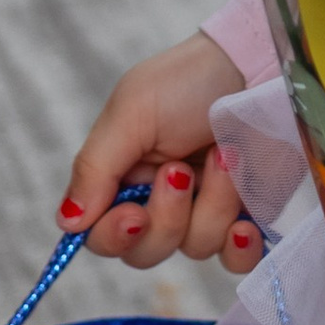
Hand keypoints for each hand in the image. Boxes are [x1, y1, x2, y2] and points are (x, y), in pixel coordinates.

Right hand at [59, 29, 261, 272]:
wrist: (257, 63)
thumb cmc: (188, 81)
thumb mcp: (132, 112)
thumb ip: (95, 168)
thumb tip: (67, 223)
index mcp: (126, 178)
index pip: (103, 235)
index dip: (114, 236)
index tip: (134, 215)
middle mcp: (164, 202)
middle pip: (146, 252)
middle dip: (167, 217)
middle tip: (181, 171)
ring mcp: (208, 212)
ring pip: (195, 249)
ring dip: (212, 205)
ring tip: (226, 156)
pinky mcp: (250, 217)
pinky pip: (239, 261)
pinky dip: (241, 249)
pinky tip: (246, 223)